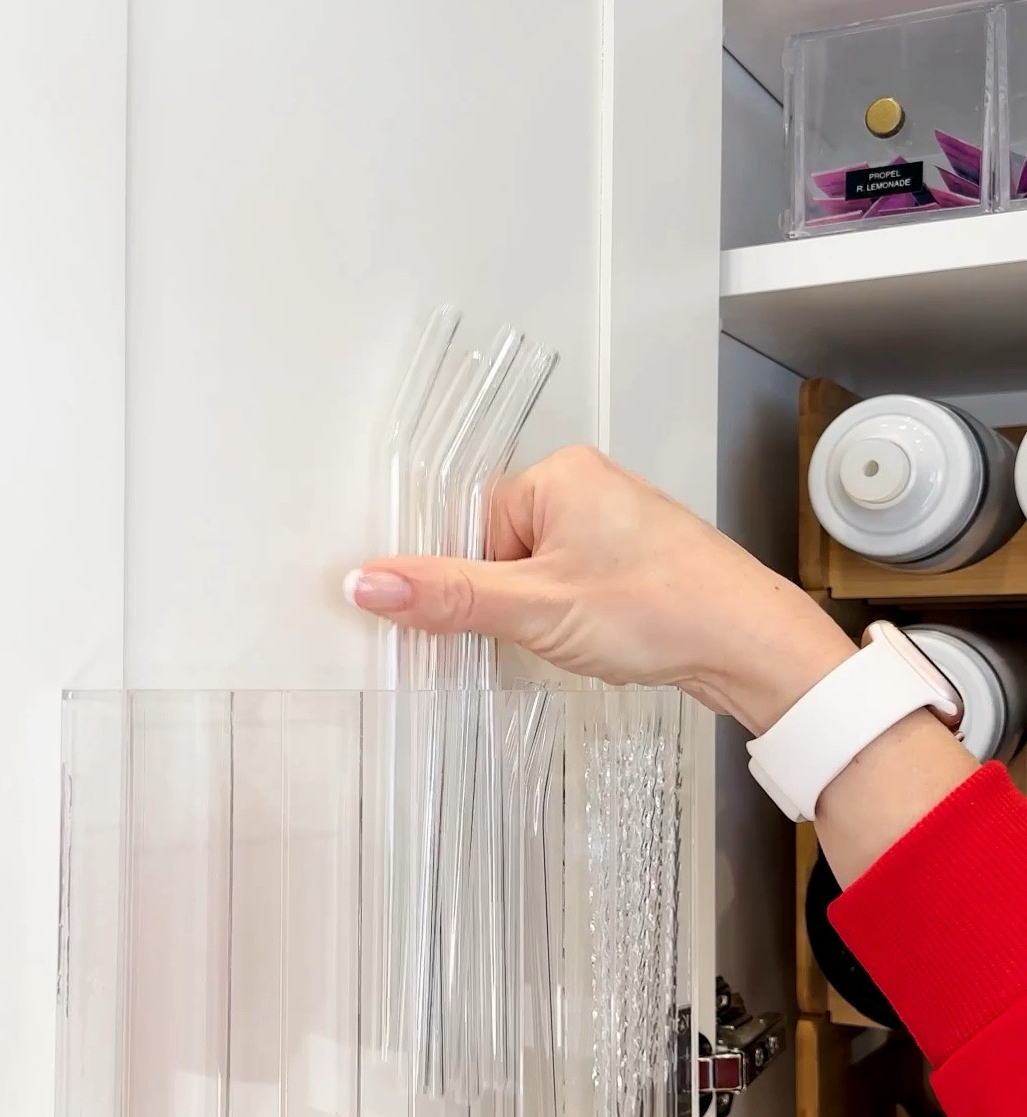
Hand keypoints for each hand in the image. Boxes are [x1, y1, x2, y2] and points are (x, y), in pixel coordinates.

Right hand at [343, 446, 855, 734]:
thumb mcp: (536, 608)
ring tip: (581, 632)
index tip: (477, 623)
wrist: (748, 642)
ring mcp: (612, 519)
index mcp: (557, 474)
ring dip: (539, 612)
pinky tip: (596, 634)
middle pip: (499, 548)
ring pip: (535, 570)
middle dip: (508, 600)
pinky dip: (568, 613)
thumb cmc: (657, 610)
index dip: (468, 583)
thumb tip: (368, 582)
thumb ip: (449, 596)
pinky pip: (569, 579)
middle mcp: (585, 484)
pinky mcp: (631, 554)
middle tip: (543, 631)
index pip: (470, 526)